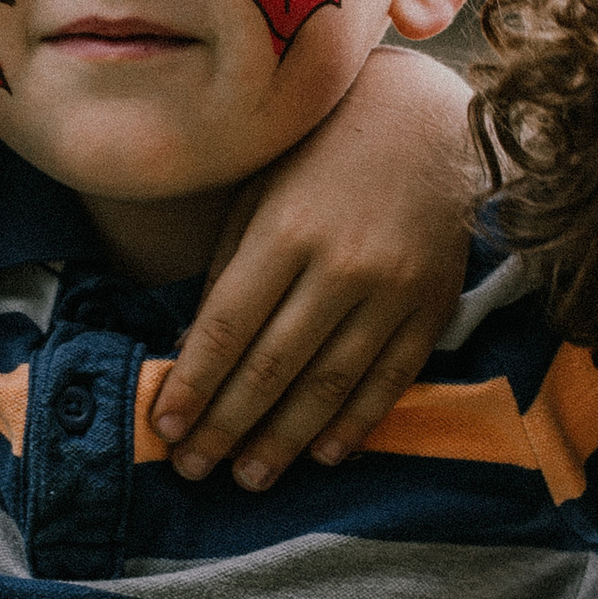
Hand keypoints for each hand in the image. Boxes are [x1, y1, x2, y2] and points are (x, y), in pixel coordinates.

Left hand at [157, 45, 476, 487]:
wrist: (426, 121)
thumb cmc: (320, 156)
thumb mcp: (258, 194)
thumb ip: (228, 270)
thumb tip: (191, 351)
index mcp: (285, 231)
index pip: (226, 327)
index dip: (193, 385)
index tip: (164, 428)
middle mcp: (341, 266)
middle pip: (273, 367)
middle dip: (227, 426)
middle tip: (193, 469)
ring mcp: (393, 291)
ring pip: (331, 385)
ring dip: (285, 440)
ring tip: (248, 477)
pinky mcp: (433, 307)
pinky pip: (391, 380)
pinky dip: (356, 422)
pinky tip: (323, 454)